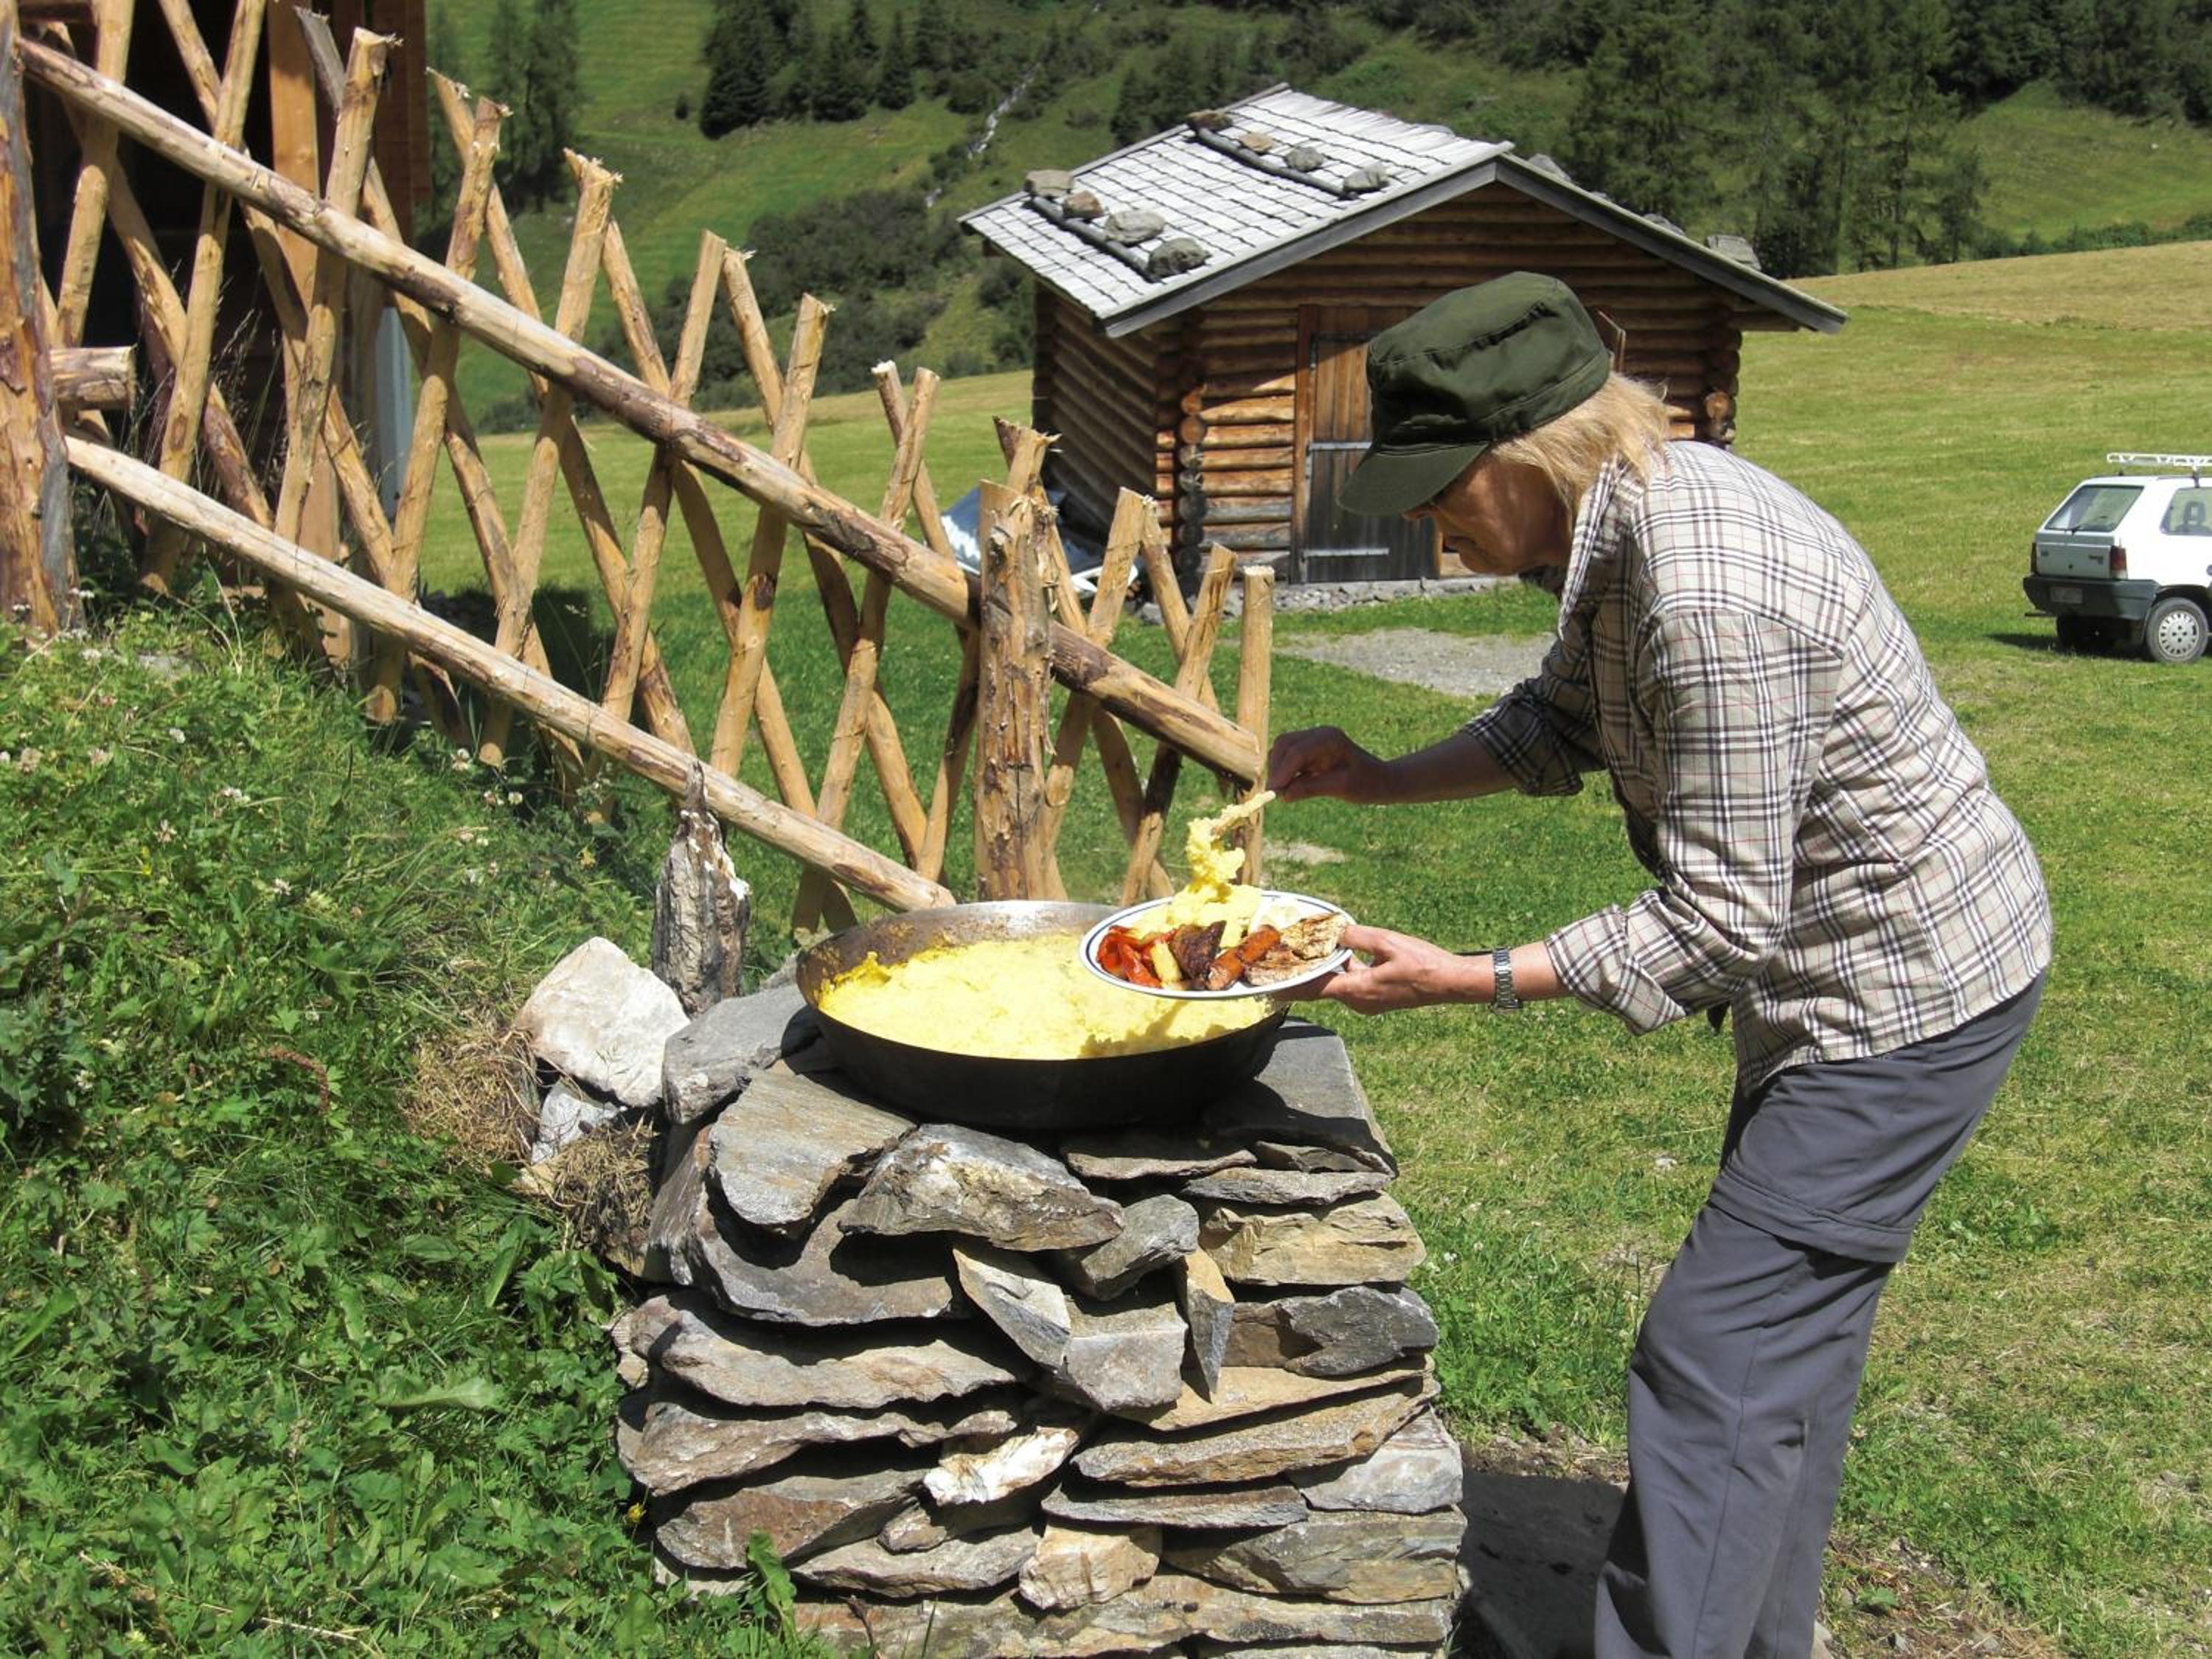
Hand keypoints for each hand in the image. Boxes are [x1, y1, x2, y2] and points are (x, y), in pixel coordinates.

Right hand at [1268, 726, 1390, 803]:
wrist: (1381, 779)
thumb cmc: (1368, 783)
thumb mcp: (1342, 788)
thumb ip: (1312, 789)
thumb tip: (1283, 795)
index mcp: (1330, 738)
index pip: (1298, 751)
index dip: (1283, 771)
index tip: (1274, 792)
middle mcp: (1319, 734)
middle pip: (1284, 744)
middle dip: (1276, 768)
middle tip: (1274, 794)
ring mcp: (1313, 740)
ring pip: (1282, 749)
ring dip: (1277, 770)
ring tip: (1281, 793)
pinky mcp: (1309, 751)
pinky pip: (1288, 758)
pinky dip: (1283, 772)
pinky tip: (1288, 788)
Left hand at [1291, 923, 1478, 1013]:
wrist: (1450, 982)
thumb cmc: (1422, 964)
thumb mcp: (1387, 943)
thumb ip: (1358, 937)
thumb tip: (1336, 932)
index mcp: (1357, 990)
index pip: (1315, 990)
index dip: (1291, 987)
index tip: (1271, 988)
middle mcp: (1359, 1001)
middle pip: (1323, 988)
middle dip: (1304, 976)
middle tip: (1284, 965)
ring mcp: (1369, 1001)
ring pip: (1338, 984)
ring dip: (1325, 971)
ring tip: (1307, 956)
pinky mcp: (1378, 996)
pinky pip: (1352, 983)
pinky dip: (1342, 971)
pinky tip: (1342, 954)